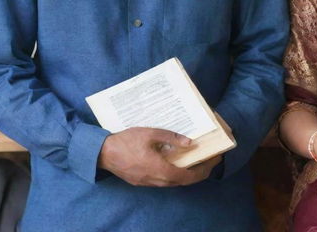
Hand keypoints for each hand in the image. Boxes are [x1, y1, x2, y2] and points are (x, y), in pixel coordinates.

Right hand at [98, 127, 220, 186]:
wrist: (103, 152)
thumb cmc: (127, 140)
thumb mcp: (151, 133)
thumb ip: (171, 138)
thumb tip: (190, 143)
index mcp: (158, 169)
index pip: (186, 176)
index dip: (202, 171)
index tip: (214, 161)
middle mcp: (154, 180)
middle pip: (181, 182)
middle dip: (198, 173)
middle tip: (209, 161)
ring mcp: (147, 182)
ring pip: (172, 183)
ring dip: (186, 175)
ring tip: (196, 162)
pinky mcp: (141, 181)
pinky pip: (162, 182)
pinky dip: (174, 175)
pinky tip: (176, 164)